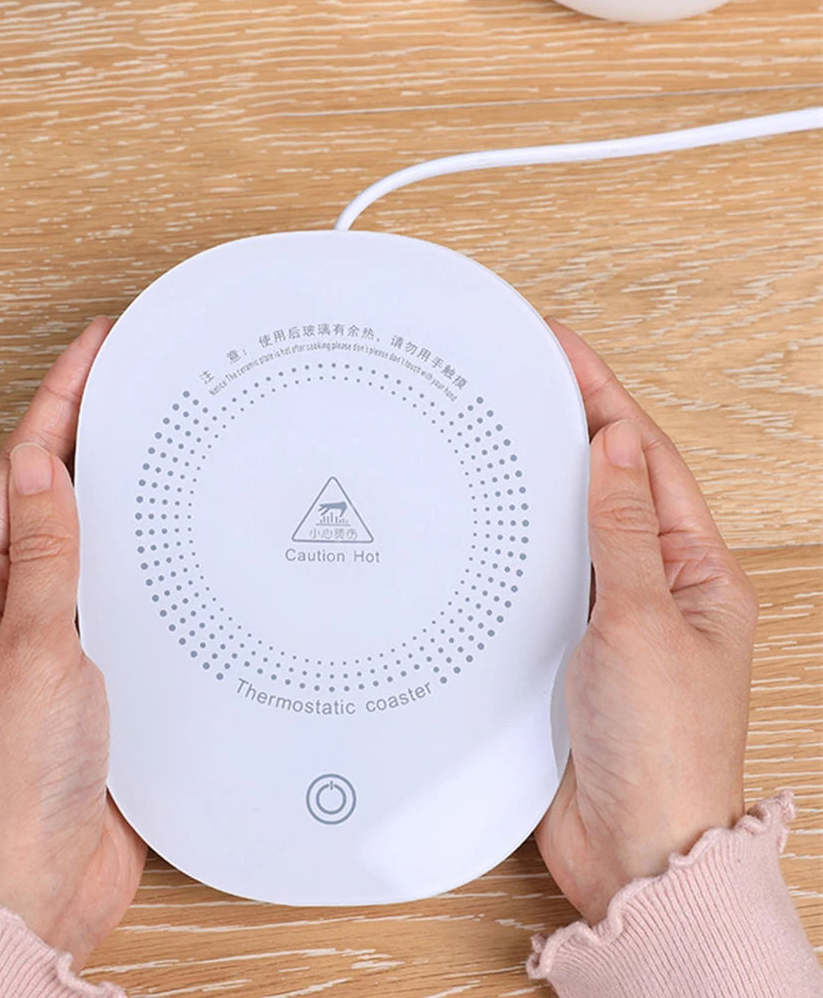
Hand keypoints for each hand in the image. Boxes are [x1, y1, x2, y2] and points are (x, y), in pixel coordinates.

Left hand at [0, 316, 146, 968]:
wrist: (46, 879)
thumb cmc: (20, 781)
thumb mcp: (35, 649)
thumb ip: (44, 558)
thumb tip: (41, 468)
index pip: (21, 472)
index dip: (58, 401)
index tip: (94, 348)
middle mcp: (11, 608)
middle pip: (46, 493)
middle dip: (78, 425)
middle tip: (120, 373)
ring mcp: (54, 635)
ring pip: (80, 535)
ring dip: (104, 479)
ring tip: (138, 428)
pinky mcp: (93, 667)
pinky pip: (111, 585)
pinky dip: (132, 546)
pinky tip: (158, 533)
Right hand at [535, 319, 757, 925]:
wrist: (632, 846)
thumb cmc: (664, 750)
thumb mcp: (644, 620)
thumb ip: (625, 531)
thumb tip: (618, 447)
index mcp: (697, 572)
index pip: (648, 460)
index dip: (605, 397)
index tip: (564, 351)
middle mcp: (657, 588)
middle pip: (614, 484)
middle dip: (577, 424)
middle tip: (532, 374)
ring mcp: (612, 616)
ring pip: (576, 528)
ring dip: (549, 480)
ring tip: (513, 427)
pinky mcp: (569, 647)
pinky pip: (546, 576)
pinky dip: (524, 543)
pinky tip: (500, 523)